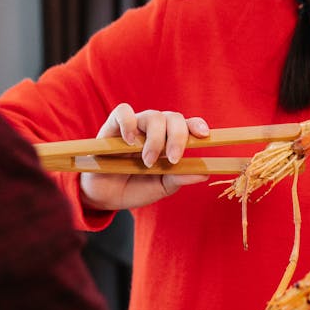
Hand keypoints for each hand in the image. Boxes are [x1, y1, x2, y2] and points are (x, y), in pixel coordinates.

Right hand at [79, 103, 210, 209]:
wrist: (105, 197)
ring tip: (148, 161)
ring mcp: (134, 126)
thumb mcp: (160, 187)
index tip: (204, 135)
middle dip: (178, 137)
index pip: (187, 125)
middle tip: (174, 159)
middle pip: (173, 118)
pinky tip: (130, 141)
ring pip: (153, 116)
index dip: (197, 125)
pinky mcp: (112, 127)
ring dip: (155, 139)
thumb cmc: (135, 187)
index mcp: (169, 141)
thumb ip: (179, 178)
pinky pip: (122, 112)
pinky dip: (128, 123)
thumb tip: (204, 173)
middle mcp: (154, 130)